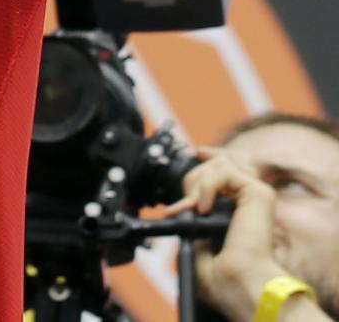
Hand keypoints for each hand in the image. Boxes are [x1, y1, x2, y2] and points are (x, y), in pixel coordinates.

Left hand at [167, 150, 301, 321]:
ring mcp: (256, 197)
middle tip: (189, 206)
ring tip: (198, 207)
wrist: (238, 283)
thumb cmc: (223, 275)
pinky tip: (204, 207)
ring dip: (200, 181)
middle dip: (195, 177)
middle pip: (220, 161)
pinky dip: (208, 184)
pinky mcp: (260, 194)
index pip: (227, 170)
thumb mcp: (197, 242)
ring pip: (223, 162)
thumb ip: (192, 219)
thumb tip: (179, 207)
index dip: (208, 161)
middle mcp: (250, 202)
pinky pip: (226, 170)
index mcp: (240, 211)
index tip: (195, 156)